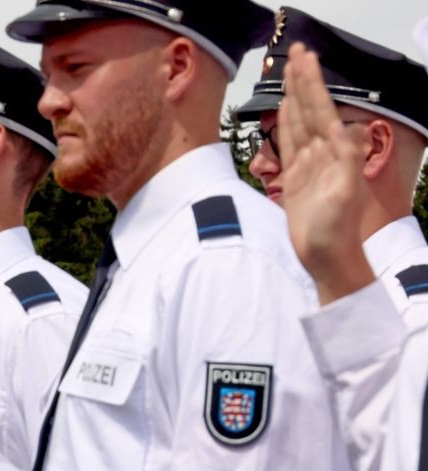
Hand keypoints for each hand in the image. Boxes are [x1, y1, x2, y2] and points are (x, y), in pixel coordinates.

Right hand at [277, 42, 373, 305]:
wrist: (327, 258)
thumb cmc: (337, 232)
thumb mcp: (346, 195)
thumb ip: (347, 161)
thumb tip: (343, 127)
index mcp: (334, 154)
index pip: (322, 110)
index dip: (312, 83)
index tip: (305, 58)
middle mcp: (323, 154)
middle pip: (310, 108)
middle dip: (303, 79)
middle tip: (297, 50)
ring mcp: (309, 165)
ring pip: (300, 121)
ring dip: (295, 94)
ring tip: (290, 71)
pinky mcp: (296, 179)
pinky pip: (290, 144)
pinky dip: (288, 123)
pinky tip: (286, 108)